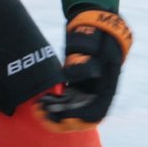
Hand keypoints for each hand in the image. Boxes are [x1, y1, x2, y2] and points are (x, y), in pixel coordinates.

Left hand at [39, 10, 133, 129]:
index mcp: (107, 89)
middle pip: (80, 117)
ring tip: (39, 106)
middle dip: (61, 119)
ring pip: (70, 111)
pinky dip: (54, 103)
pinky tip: (43, 99)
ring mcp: (87, 91)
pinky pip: (65, 101)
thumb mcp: (101, 48)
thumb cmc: (104, 38)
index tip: (61, 115)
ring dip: (55, 112)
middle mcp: (97, 94)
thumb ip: (87, 63)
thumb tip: (70, 76)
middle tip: (44, 112)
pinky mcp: (77, 87)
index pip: (94, 113)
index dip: (77, 118)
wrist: (102, 27)